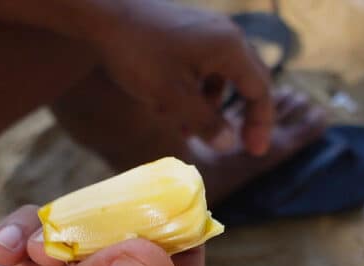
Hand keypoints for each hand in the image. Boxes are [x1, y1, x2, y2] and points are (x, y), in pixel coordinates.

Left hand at [92, 0, 273, 154]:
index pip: (260, 90)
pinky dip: (193, 89)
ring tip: (183, 129)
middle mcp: (226, 34)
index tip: (255, 152)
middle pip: (248, 80)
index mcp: (230, 47)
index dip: (260, 123)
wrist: (102, 15)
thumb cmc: (138, 55)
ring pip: (222, 76)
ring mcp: (207, 29)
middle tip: (237, 145)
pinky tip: (166, 105)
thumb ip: (204, 122)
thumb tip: (229, 145)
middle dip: (240, 115)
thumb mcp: (172, 97)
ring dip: (208, 106)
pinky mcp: (188, 31)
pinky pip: (203, 65)